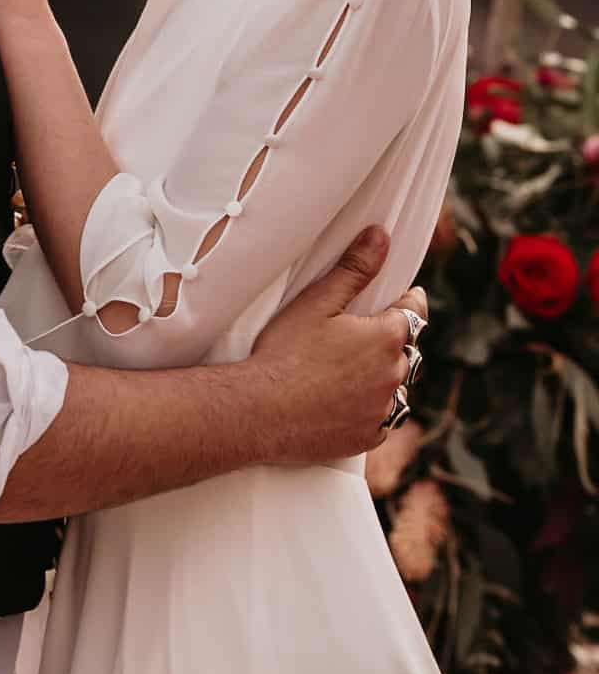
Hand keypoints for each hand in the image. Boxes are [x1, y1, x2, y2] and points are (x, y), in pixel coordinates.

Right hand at [249, 227, 425, 464]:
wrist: (259, 411)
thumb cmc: (284, 352)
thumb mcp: (317, 301)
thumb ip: (354, 268)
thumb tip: (381, 236)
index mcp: (386, 338)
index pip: (415, 312)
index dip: (409, 301)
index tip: (407, 296)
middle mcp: (393, 375)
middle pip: (406, 351)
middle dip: (393, 341)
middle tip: (366, 334)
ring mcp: (382, 410)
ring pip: (396, 387)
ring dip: (384, 377)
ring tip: (353, 370)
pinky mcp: (369, 437)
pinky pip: (382, 420)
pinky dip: (371, 409)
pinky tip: (345, 402)